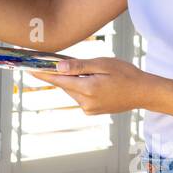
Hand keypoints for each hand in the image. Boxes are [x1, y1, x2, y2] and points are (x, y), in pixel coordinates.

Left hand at [27, 57, 152, 114]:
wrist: (143, 92)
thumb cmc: (126, 74)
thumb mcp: (103, 64)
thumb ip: (79, 66)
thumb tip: (58, 68)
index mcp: (88, 89)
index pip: (58, 80)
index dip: (43, 74)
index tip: (29, 69)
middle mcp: (86, 102)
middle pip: (65, 84)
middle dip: (62, 73)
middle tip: (63, 61)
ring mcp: (89, 109)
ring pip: (72, 90)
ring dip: (74, 80)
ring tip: (91, 71)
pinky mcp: (92, 111)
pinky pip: (80, 96)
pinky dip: (81, 87)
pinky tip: (94, 80)